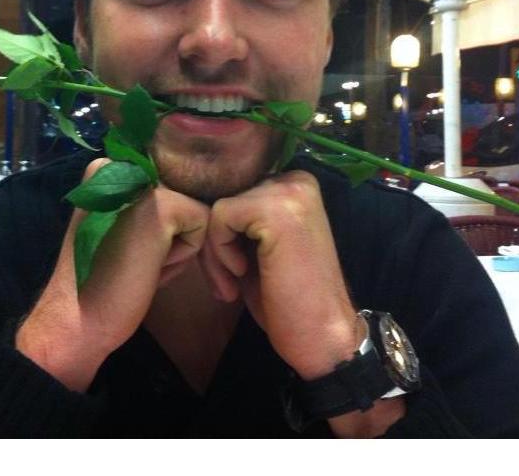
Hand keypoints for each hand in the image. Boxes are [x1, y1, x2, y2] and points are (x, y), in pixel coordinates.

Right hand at [16, 158, 209, 390]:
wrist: (74, 317)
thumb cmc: (100, 280)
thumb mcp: (121, 224)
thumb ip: (144, 202)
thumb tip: (184, 196)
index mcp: (111, 166)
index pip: (166, 186)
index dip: (160, 227)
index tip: (130, 251)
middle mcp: (125, 164)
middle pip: (181, 196)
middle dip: (170, 237)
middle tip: (134, 262)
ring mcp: (143, 182)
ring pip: (193, 210)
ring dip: (175, 247)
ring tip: (138, 264)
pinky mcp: (163, 205)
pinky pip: (202, 224)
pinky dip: (182, 255)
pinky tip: (147, 266)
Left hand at [200, 169, 359, 379]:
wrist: (322, 337)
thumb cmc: (288, 299)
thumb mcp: (258, 247)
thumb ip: (240, 219)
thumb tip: (196, 202)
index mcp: (295, 183)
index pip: (235, 190)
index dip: (222, 231)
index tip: (228, 269)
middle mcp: (295, 180)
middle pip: (225, 196)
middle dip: (215, 243)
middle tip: (225, 283)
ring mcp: (288, 192)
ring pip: (218, 208)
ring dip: (214, 252)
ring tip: (230, 285)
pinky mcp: (274, 210)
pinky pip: (219, 217)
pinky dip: (219, 251)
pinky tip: (240, 275)